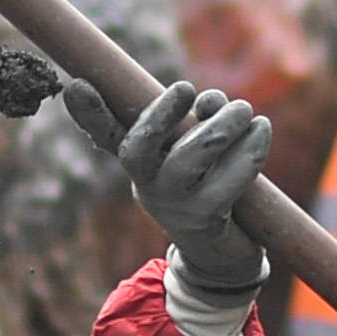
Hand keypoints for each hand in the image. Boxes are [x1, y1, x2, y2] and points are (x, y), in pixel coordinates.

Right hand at [61, 78, 272, 294]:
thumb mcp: (193, 148)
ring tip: (244, 109)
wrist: (219, 250)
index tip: (75, 86)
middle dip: (160, 114)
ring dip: (220, 127)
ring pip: (188, 159)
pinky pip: (228, 181)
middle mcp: (147, 185)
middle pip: (138, 148)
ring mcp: (174, 205)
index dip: (90, 113)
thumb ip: (197, 117)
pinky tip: (261, 130)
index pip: (106, 135)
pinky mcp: (207, 219)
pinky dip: (249, 150)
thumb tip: (209, 101)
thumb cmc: (205, 184)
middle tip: (186, 87)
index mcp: (139, 163)